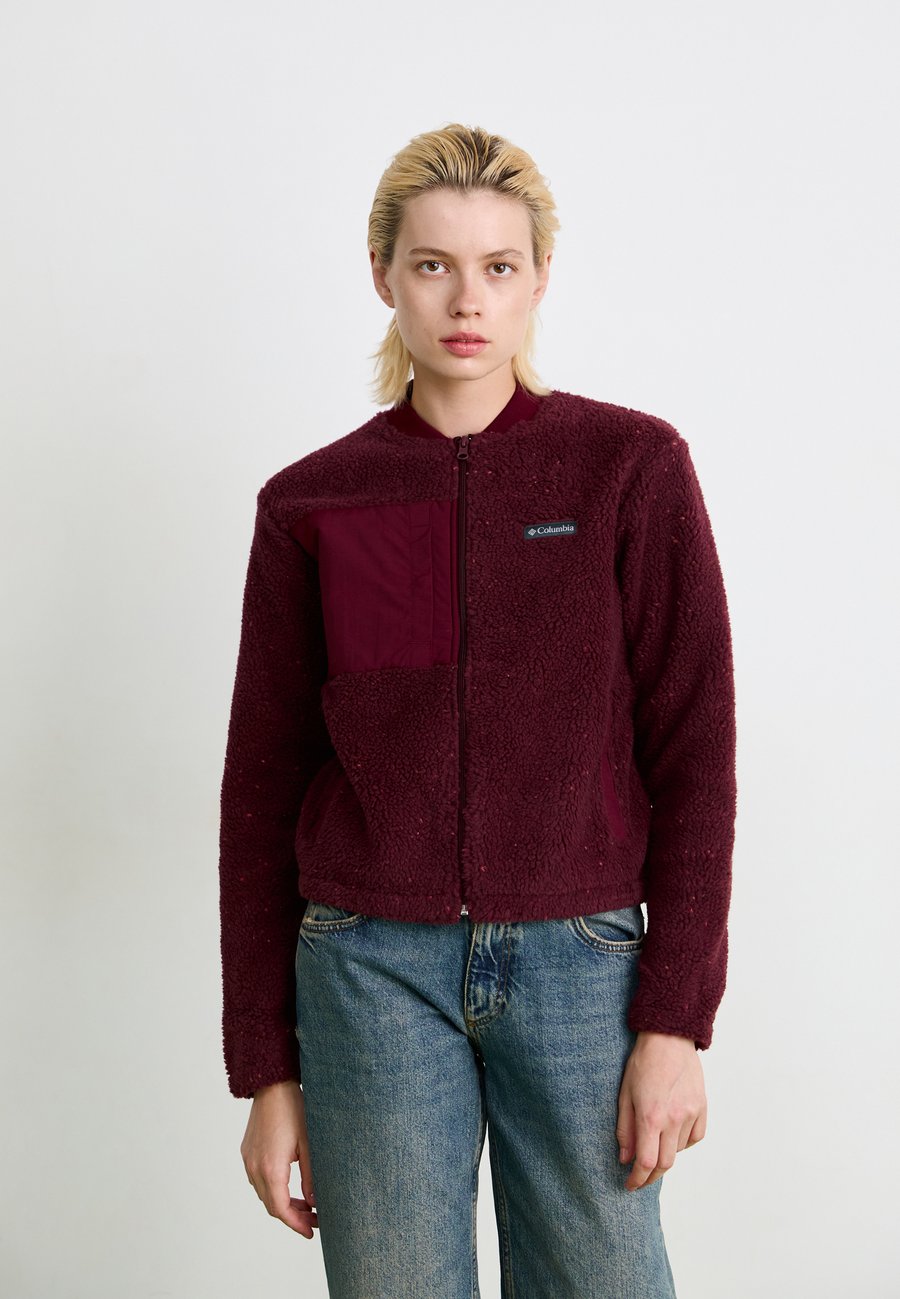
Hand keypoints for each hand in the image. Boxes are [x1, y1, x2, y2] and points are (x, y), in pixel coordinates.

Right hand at [240, 1079, 318, 1235]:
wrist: (272, 1085)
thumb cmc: (294, 1110)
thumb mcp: (309, 1144)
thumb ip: (311, 1177)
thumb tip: (314, 1202)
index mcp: (271, 1168)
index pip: (281, 1210)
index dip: (296, 1224)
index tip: (310, 1232)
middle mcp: (255, 1168)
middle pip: (271, 1206)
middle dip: (293, 1216)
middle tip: (314, 1219)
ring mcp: (248, 1160)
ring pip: (264, 1194)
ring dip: (283, 1203)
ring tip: (306, 1204)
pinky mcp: (247, 1152)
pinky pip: (258, 1180)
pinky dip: (273, 1189)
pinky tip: (290, 1186)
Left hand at [616, 1031, 706, 1190]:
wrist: (669, 1037)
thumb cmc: (642, 1063)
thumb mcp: (624, 1093)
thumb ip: (624, 1129)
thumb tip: (625, 1158)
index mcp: (651, 1116)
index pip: (646, 1162)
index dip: (637, 1179)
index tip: (629, 1185)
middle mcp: (674, 1119)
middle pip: (665, 1164)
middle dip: (651, 1176)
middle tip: (640, 1178)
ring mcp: (691, 1113)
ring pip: (679, 1151)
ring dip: (665, 1156)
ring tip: (654, 1147)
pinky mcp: (702, 1107)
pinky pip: (695, 1137)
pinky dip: (683, 1143)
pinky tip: (673, 1136)